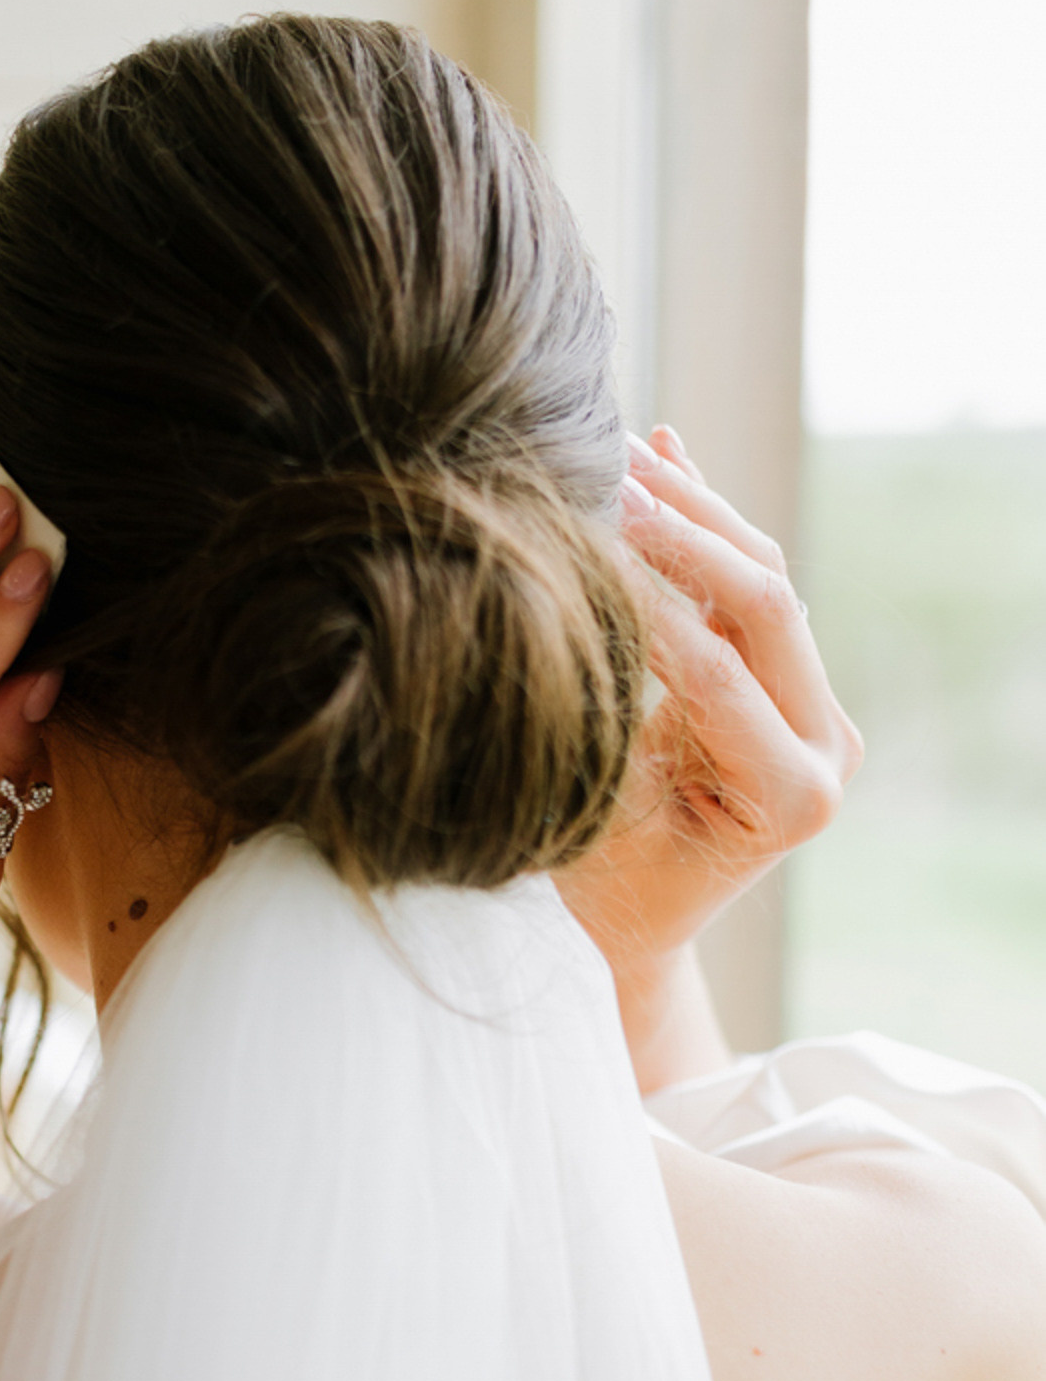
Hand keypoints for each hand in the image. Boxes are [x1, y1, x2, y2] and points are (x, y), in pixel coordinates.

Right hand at [558, 428, 862, 1086]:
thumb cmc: (604, 897)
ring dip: (694, 509)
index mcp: (795, 795)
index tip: (577, 534)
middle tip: (604, 476)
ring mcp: (815, 706)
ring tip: (621, 450)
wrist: (638, 930)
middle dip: (682, 531)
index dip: (644, 598)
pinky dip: (704, 523)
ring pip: (763, 579)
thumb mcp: (592, 819)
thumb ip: (595, 717)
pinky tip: (664, 452)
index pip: (716, 668)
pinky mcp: (788, 678)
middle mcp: (826, 743)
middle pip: (766, 603)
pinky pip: (749, 584)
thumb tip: (554, 591)